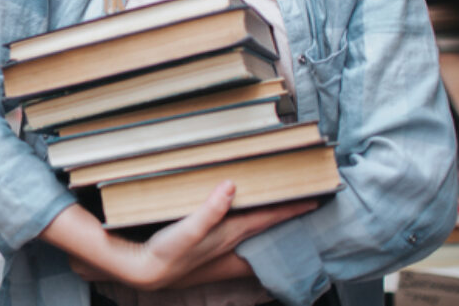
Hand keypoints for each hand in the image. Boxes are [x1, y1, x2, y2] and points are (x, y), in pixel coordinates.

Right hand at [70, 183, 318, 289]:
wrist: (145, 272)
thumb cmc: (165, 253)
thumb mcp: (186, 231)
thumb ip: (209, 210)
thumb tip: (231, 186)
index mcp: (229, 233)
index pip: (267, 217)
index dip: (289, 207)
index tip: (314, 199)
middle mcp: (229, 241)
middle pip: (265, 224)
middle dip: (285, 214)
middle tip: (305, 203)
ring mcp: (218, 245)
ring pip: (253, 231)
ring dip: (269, 221)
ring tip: (282, 212)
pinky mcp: (205, 246)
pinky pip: (237, 236)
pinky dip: (248, 229)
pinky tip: (244, 226)